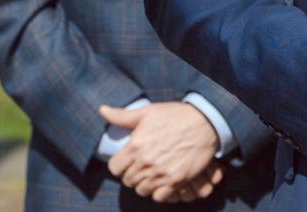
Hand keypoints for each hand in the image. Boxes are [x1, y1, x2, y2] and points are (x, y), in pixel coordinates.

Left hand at [100, 102, 218, 198]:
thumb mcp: (147, 112)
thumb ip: (122, 116)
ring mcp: (161, 173)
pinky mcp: (176, 180)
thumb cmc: (175, 115)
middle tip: (139, 168)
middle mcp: (146, 162)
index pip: (115, 168)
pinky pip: (158, 196)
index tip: (126, 162)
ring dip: (144, 184)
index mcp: (136, 145)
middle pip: (128, 181)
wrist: (204, 122)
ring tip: (151, 175)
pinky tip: (162, 183)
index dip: (119, 166)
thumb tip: (102, 110)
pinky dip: (158, 192)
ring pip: (142, 190)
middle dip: (131, 175)